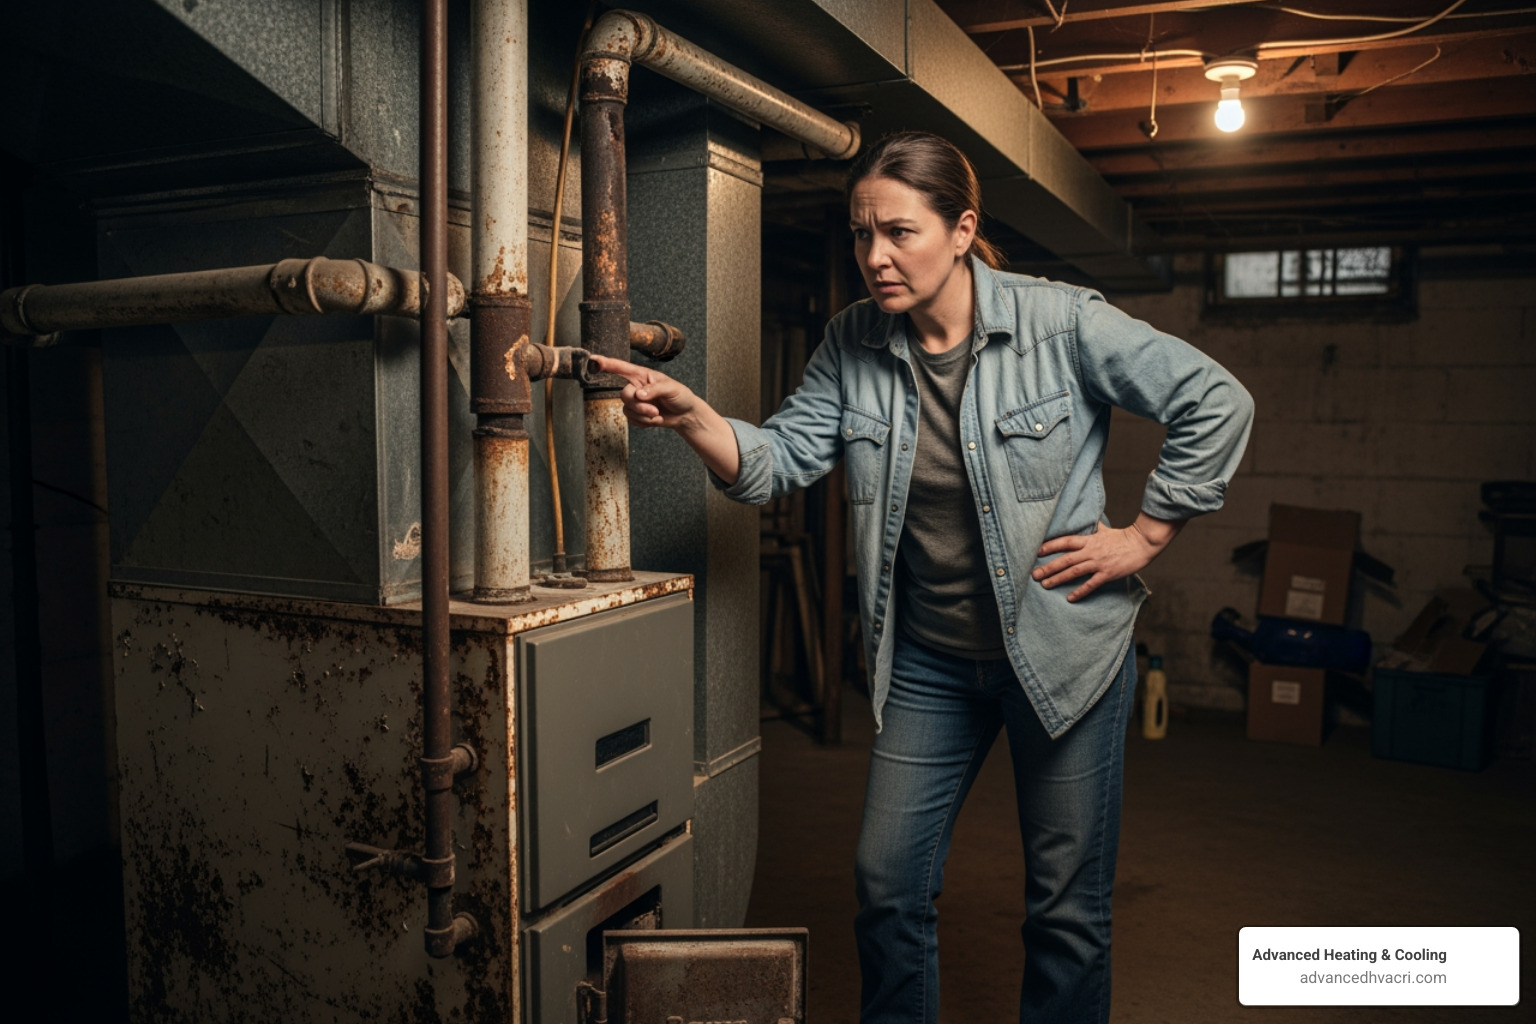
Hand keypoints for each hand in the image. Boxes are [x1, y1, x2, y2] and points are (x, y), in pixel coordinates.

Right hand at [589, 354, 699, 429]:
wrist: (685, 415)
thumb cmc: (680, 396)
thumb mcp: (671, 388)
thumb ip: (654, 389)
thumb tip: (638, 394)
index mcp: (642, 375)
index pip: (621, 368)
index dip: (606, 364)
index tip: (593, 360)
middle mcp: (636, 387)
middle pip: (624, 395)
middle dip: (639, 406)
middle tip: (654, 411)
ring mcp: (635, 401)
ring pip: (627, 409)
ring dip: (643, 416)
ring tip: (657, 415)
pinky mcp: (636, 414)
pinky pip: (631, 420)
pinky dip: (644, 423)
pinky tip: (655, 420)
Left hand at [1032, 515, 1183, 601]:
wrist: (1141, 543)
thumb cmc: (1123, 537)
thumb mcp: (1104, 529)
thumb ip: (1092, 528)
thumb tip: (1085, 521)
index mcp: (1089, 539)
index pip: (1065, 542)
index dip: (1050, 546)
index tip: (1037, 552)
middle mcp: (1091, 551)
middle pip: (1065, 559)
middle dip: (1048, 567)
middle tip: (1034, 575)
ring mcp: (1099, 563)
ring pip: (1074, 572)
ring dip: (1058, 579)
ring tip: (1045, 585)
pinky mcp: (1107, 573)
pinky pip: (1090, 584)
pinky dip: (1079, 591)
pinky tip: (1070, 598)